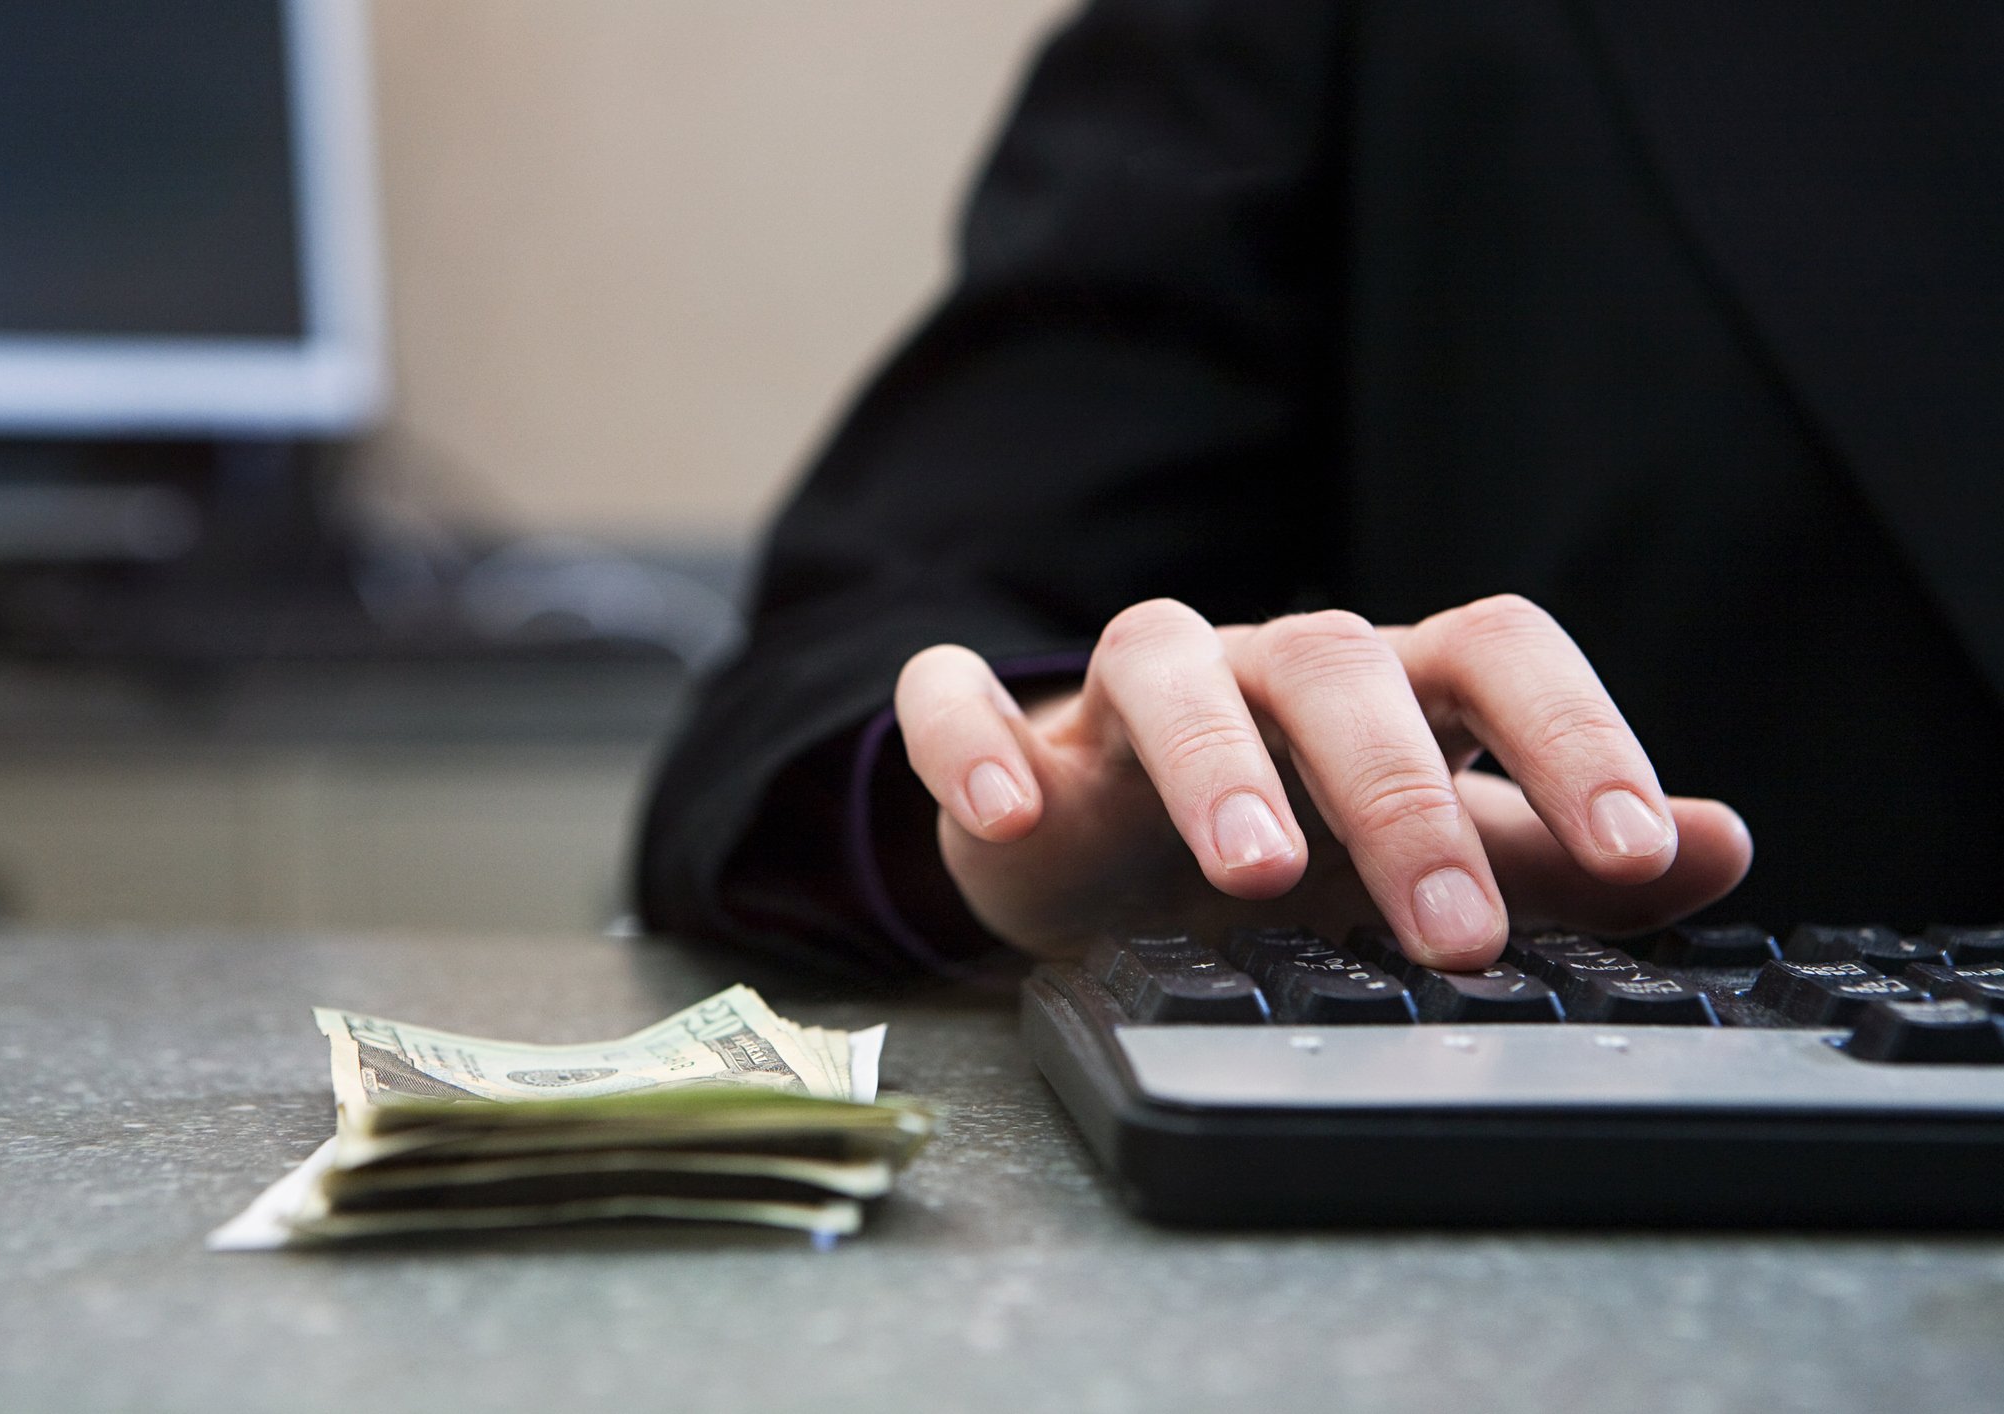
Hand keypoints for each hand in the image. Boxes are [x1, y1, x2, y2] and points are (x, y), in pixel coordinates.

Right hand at [893, 595, 1751, 966]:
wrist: (1098, 870)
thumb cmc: (1278, 853)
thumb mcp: (1420, 860)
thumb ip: (1551, 855)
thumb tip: (1720, 843)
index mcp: (1377, 682)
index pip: (1487, 650)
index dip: (1569, 733)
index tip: (1632, 851)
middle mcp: (1255, 666)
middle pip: (1330, 660)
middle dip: (1398, 794)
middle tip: (1453, 934)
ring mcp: (1124, 693)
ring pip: (1159, 658)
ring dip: (1211, 756)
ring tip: (1253, 874)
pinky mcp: (1009, 737)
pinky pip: (961, 697)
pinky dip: (976, 741)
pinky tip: (1010, 818)